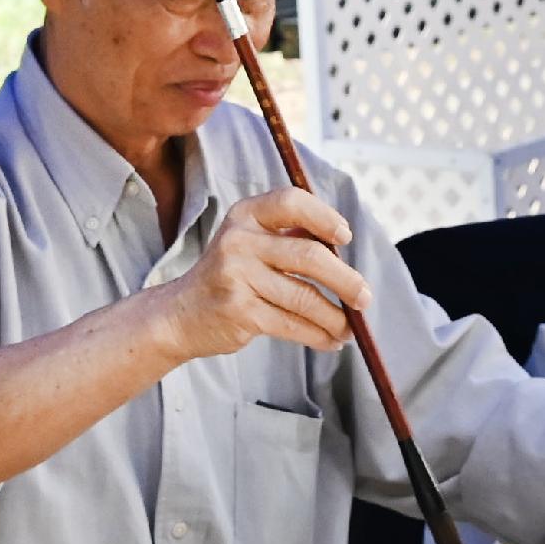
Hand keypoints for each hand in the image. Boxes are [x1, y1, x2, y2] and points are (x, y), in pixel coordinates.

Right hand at [158, 187, 370, 360]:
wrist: (180, 314)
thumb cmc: (229, 275)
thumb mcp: (249, 242)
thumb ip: (289, 237)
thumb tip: (345, 250)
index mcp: (246, 215)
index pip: (291, 202)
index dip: (324, 217)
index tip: (345, 237)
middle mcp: (238, 241)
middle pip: (308, 256)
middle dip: (345, 280)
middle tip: (364, 298)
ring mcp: (236, 276)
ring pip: (304, 297)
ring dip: (335, 317)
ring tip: (350, 327)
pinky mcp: (240, 311)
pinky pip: (292, 324)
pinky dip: (318, 335)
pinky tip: (331, 340)